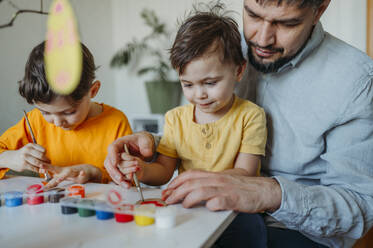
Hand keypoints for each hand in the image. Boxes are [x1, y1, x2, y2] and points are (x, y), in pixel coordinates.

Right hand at [1, 143, 49, 172]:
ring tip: (45, 167)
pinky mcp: (23, 164)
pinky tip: (40, 170)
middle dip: (46, 161)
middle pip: (41, 156)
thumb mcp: (29, 149)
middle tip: (49, 163)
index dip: (46, 155)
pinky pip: (34, 168)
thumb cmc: (22, 154)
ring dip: (43, 166)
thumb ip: (37, 153)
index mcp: (30, 145)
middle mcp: (27, 150)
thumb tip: (48, 161)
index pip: (43, 150)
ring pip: (38, 163)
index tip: (46, 157)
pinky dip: (38, 170)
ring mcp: (25, 157)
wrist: (9, 158)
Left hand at [43, 164, 100, 188]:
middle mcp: (66, 171)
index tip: (38, 168)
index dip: (45, 169)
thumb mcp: (64, 177)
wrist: (88, 170)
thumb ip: (55, 181)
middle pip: (56, 169)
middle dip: (49, 168)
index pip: (51, 170)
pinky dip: (82, 174)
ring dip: (64, 176)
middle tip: (41, 166)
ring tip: (59, 179)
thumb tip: (45, 186)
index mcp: (61, 172)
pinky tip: (82, 173)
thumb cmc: (74, 174)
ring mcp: (74, 172)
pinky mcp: (83, 174)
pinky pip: (83, 174)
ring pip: (68, 173)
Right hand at [104, 132, 153, 185]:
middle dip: (114, 171)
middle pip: (109, 162)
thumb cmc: (142, 141)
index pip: (112, 148)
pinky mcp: (119, 169)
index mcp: (120, 143)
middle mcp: (115, 153)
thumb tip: (147, 153)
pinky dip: (122, 182)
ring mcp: (116, 161)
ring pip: (112, 171)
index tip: (115, 163)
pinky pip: (117, 176)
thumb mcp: (146, 140)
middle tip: (121, 178)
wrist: (143, 147)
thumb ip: (147, 146)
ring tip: (126, 184)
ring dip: (118, 179)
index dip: (113, 156)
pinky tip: (128, 186)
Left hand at [162, 170, 281, 212]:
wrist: (263, 190)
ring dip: (188, 198)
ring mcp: (225, 189)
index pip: (190, 174)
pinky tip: (206, 208)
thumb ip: (208, 183)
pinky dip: (210, 204)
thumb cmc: (243, 187)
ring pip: (201, 190)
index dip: (176, 181)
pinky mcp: (234, 199)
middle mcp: (217, 180)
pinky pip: (219, 201)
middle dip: (176, 191)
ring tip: (182, 205)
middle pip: (191, 182)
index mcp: (214, 175)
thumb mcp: (223, 181)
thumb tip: (190, 189)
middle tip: (168, 199)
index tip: (167, 189)